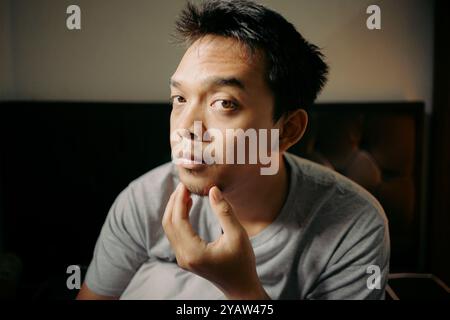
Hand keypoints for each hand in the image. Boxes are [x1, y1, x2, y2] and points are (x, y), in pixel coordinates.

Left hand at [162, 182, 269, 299]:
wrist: (240, 287)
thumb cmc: (242, 262)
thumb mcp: (237, 235)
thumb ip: (224, 212)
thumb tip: (213, 190)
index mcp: (194, 252)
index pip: (178, 220)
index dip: (179, 200)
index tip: (185, 184)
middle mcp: (183, 256)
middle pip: (169, 223)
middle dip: (174, 202)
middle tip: (183, 185)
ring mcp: (182, 258)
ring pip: (169, 228)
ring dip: (174, 209)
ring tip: (184, 192)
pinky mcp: (185, 257)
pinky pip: (175, 233)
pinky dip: (177, 217)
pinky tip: (187, 205)